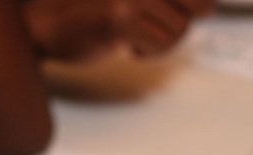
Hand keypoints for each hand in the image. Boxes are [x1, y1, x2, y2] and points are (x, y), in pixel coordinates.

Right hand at [23, 0, 215, 60]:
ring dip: (162, 41)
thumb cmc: (87, 6)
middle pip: (202, 4)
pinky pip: (162, 44)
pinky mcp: (122, 17)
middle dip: (186, 20)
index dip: (200, 4)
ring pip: (181, 29)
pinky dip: (149, 53)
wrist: (42, 22)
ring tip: (136, 35)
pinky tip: (128, 46)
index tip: (189, 11)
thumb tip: (210, 3)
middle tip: (161, 24)